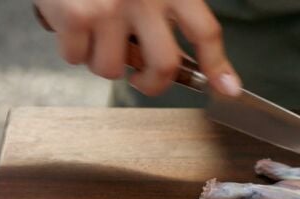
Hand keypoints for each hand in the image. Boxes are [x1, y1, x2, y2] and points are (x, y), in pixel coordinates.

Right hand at [34, 0, 240, 95]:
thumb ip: (170, 10)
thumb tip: (192, 60)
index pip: (206, 32)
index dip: (218, 65)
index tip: (227, 89)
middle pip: (165, 65)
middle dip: (153, 84)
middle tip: (142, 79)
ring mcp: (110, 8)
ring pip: (112, 68)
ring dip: (101, 61)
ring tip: (96, 36)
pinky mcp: (76, 15)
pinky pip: (76, 57)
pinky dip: (72, 49)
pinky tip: (72, 26)